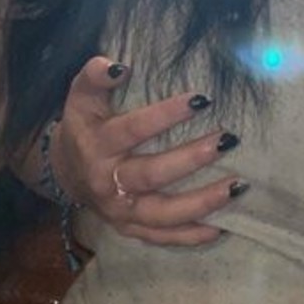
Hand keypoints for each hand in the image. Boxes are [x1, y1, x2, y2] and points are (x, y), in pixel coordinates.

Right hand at [50, 57, 244, 246]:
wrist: (66, 171)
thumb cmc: (84, 126)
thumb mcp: (81, 97)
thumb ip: (95, 76)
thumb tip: (119, 67)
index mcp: (97, 145)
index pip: (133, 129)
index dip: (165, 115)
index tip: (201, 99)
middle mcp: (107, 182)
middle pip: (152, 174)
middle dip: (192, 158)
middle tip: (227, 140)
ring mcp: (119, 211)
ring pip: (163, 213)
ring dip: (202, 202)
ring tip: (237, 185)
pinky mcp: (130, 228)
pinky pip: (162, 237)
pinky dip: (191, 235)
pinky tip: (221, 227)